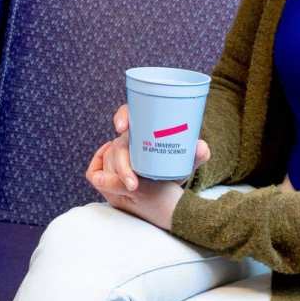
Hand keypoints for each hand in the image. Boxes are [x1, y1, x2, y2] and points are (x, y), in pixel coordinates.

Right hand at [85, 104, 210, 230]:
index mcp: (143, 126)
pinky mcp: (110, 167)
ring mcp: (118, 153)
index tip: (121, 128)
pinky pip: (98, 168)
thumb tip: (201, 147)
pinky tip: (104, 181)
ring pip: (110, 159)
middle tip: (133, 183)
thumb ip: (195, 154)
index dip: (122, 116)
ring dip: (115, 174)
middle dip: (121, 164)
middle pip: (118, 144)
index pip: (128, 112)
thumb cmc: (174, 164)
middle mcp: (128, 138)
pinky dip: (98, 173)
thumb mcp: (184, 160)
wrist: (167, 183)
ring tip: (130, 188)